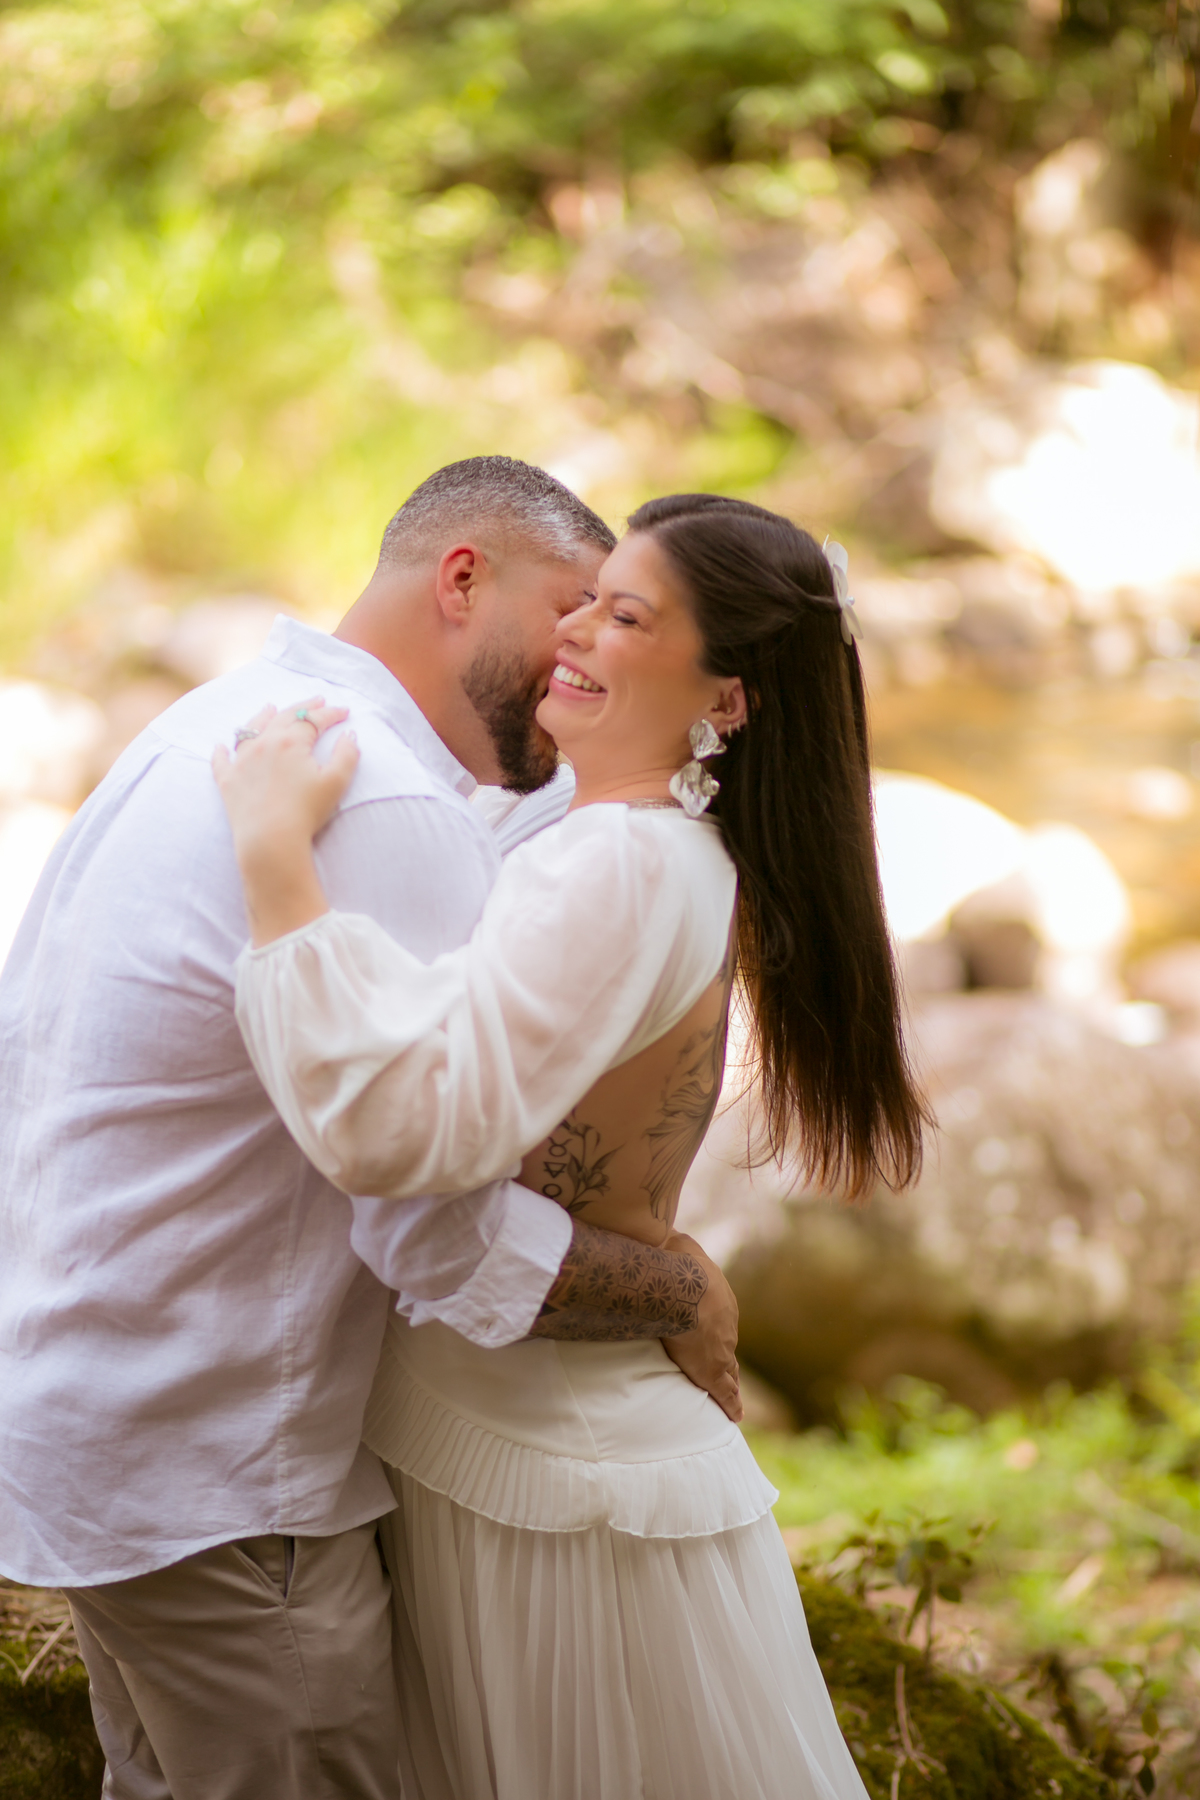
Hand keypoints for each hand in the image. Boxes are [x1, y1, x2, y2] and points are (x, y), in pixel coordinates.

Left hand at [212, 696, 359, 944]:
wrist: (270, 840)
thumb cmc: (305, 813)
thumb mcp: (336, 783)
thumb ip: (346, 755)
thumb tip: (349, 736)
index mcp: (292, 741)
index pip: (314, 719)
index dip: (331, 714)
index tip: (344, 712)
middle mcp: (264, 744)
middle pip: (284, 716)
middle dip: (303, 707)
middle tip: (316, 701)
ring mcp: (242, 761)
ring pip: (250, 729)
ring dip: (262, 716)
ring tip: (269, 708)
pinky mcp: (228, 781)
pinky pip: (221, 760)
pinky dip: (221, 751)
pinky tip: (220, 746)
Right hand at [661, 1231, 741, 1422]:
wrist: (679, 1283)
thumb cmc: (671, 1260)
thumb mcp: (672, 1244)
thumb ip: (666, 1242)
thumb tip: (653, 1229)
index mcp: (716, 1296)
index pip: (715, 1317)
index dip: (712, 1327)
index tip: (708, 1334)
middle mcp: (725, 1322)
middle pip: (725, 1343)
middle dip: (723, 1355)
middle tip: (723, 1368)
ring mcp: (722, 1347)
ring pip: (728, 1369)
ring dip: (728, 1382)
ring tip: (730, 1396)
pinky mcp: (712, 1370)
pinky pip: (725, 1391)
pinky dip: (730, 1403)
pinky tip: (735, 1415)